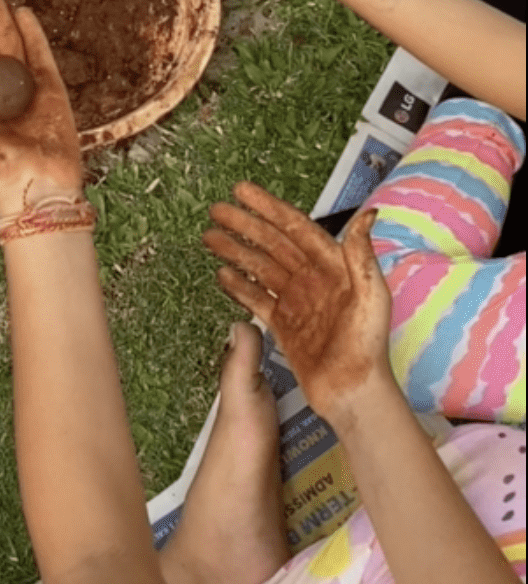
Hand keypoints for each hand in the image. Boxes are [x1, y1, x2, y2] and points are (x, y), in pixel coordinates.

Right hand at [203, 184, 390, 424]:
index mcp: (333, 266)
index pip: (295, 227)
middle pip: (271, 243)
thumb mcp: (371, 296)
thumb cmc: (368, 348)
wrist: (353, 392)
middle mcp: (313, 280)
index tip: (243, 191)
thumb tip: (368, 214)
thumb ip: (362, 255)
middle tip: (217, 210)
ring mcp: (297, 302)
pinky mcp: (285, 325)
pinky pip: (258, 299)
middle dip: (244, 225)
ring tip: (210, 237)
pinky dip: (240, 286)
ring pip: (260, 268)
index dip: (268, 207)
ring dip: (236, 251)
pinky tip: (222, 275)